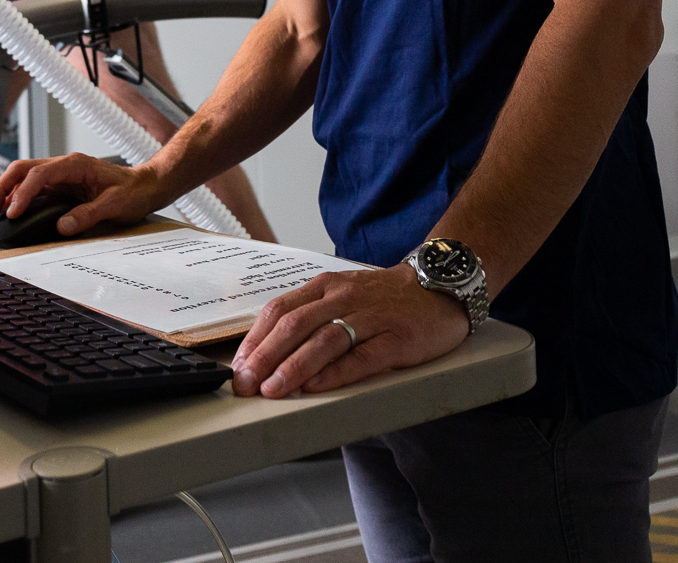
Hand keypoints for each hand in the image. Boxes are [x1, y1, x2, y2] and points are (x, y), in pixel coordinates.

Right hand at [0, 152, 167, 236]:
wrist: (146, 186)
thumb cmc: (134, 191)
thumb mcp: (115, 205)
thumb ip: (88, 214)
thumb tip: (62, 226)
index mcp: (75, 165)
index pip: (39, 175)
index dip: (22, 193)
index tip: (13, 213)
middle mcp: (64, 167)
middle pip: (22, 169)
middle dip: (2, 187)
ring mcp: (61, 176)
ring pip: (24, 177)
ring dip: (7, 192)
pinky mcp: (61, 187)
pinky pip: (33, 189)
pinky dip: (18, 198)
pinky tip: (12, 212)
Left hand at [231, 263, 468, 399]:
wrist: (440, 286)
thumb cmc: (385, 298)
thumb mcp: (342, 295)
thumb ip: (311, 316)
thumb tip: (268, 353)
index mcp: (326, 286)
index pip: (280, 310)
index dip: (255, 340)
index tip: (237, 368)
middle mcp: (344, 298)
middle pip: (296, 325)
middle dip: (265, 357)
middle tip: (245, 385)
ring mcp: (372, 317)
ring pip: (325, 339)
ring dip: (294, 367)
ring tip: (273, 390)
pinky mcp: (397, 338)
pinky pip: (362, 356)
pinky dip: (336, 373)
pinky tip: (316, 387)